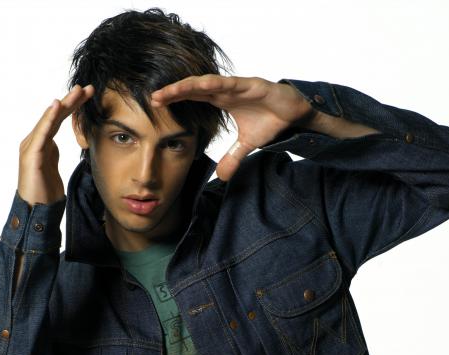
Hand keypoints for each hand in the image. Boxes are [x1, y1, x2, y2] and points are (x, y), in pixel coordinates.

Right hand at [17, 84, 94, 206]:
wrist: (36, 211)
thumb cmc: (44, 192)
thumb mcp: (52, 168)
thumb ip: (53, 154)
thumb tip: (56, 145)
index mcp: (41, 143)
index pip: (58, 120)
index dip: (72, 106)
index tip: (88, 95)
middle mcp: (34, 141)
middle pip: (54, 116)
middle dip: (71, 101)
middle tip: (87, 87)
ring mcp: (31, 146)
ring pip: (49, 120)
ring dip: (64, 105)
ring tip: (77, 92)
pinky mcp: (31, 155)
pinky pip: (42, 133)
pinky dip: (49, 119)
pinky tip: (57, 106)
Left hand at [149, 75, 312, 181]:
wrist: (295, 115)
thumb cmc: (270, 121)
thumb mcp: (247, 144)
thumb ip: (232, 157)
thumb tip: (222, 176)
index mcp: (222, 99)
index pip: (193, 96)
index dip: (175, 99)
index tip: (155, 104)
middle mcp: (227, 89)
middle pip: (194, 88)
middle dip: (174, 92)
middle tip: (153, 98)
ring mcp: (239, 85)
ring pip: (208, 82)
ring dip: (188, 86)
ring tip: (170, 91)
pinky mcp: (254, 85)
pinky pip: (232, 83)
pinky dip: (217, 83)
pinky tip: (201, 84)